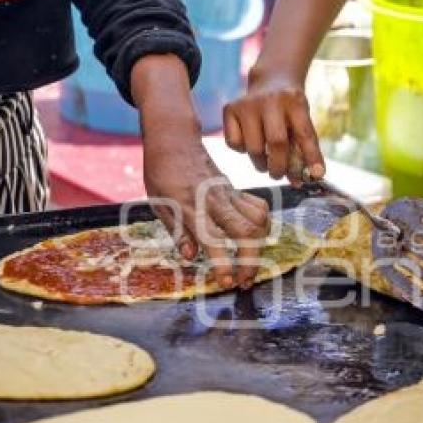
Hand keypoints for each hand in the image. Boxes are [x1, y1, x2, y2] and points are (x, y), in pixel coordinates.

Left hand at [144, 134, 270, 289]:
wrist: (174, 140)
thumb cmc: (161, 174)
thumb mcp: (159, 205)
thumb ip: (178, 232)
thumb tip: (191, 257)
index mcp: (191, 207)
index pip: (213, 239)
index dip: (224, 263)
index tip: (228, 282)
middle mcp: (215, 201)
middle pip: (246, 232)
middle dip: (251, 260)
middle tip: (245, 281)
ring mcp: (229, 194)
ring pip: (259, 219)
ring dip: (260, 244)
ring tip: (251, 261)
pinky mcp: (236, 190)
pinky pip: (259, 207)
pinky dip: (262, 225)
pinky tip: (254, 237)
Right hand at [223, 69, 324, 184]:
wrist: (272, 80)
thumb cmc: (290, 110)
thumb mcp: (302, 121)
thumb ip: (303, 149)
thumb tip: (301, 180)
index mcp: (294, 101)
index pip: (305, 134)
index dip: (312, 157)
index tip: (317, 175)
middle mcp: (270, 100)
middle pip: (276, 143)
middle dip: (279, 167)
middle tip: (279, 175)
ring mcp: (247, 104)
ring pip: (253, 148)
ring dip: (261, 164)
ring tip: (266, 162)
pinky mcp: (230, 109)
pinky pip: (234, 144)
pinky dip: (243, 151)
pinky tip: (251, 142)